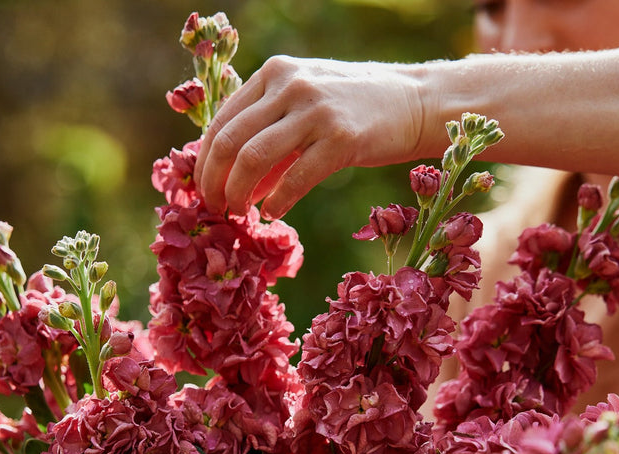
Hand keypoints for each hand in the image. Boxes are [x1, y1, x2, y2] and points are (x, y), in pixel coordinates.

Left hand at [194, 55, 426, 218]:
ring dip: (238, 194)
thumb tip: (236, 186)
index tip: (203, 189)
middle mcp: (290, 85)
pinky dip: (278, 202)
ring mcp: (316, 110)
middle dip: (213, 182)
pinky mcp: (342, 139)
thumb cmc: (355, 110)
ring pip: (253, 159)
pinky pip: (295, 179)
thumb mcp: (305, 110)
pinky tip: (273, 213)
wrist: (416, 103)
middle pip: (229, 141)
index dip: (204, 161)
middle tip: (214, 208)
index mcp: (274, 74)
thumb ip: (270, 138)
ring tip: (239, 213)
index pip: (222, 121)